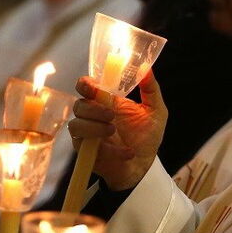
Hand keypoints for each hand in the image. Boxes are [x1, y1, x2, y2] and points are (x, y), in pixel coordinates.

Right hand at [68, 72, 167, 190]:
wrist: (144, 165)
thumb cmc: (147, 136)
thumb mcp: (155, 110)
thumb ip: (150, 89)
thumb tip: (145, 67)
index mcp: (106, 101)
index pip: (86, 87)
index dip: (85, 84)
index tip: (91, 86)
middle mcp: (93, 116)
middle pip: (78, 105)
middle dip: (93, 109)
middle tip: (111, 115)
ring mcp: (87, 134)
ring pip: (76, 125)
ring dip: (95, 128)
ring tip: (114, 131)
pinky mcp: (85, 152)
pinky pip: (86, 147)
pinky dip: (109, 149)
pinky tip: (127, 153)